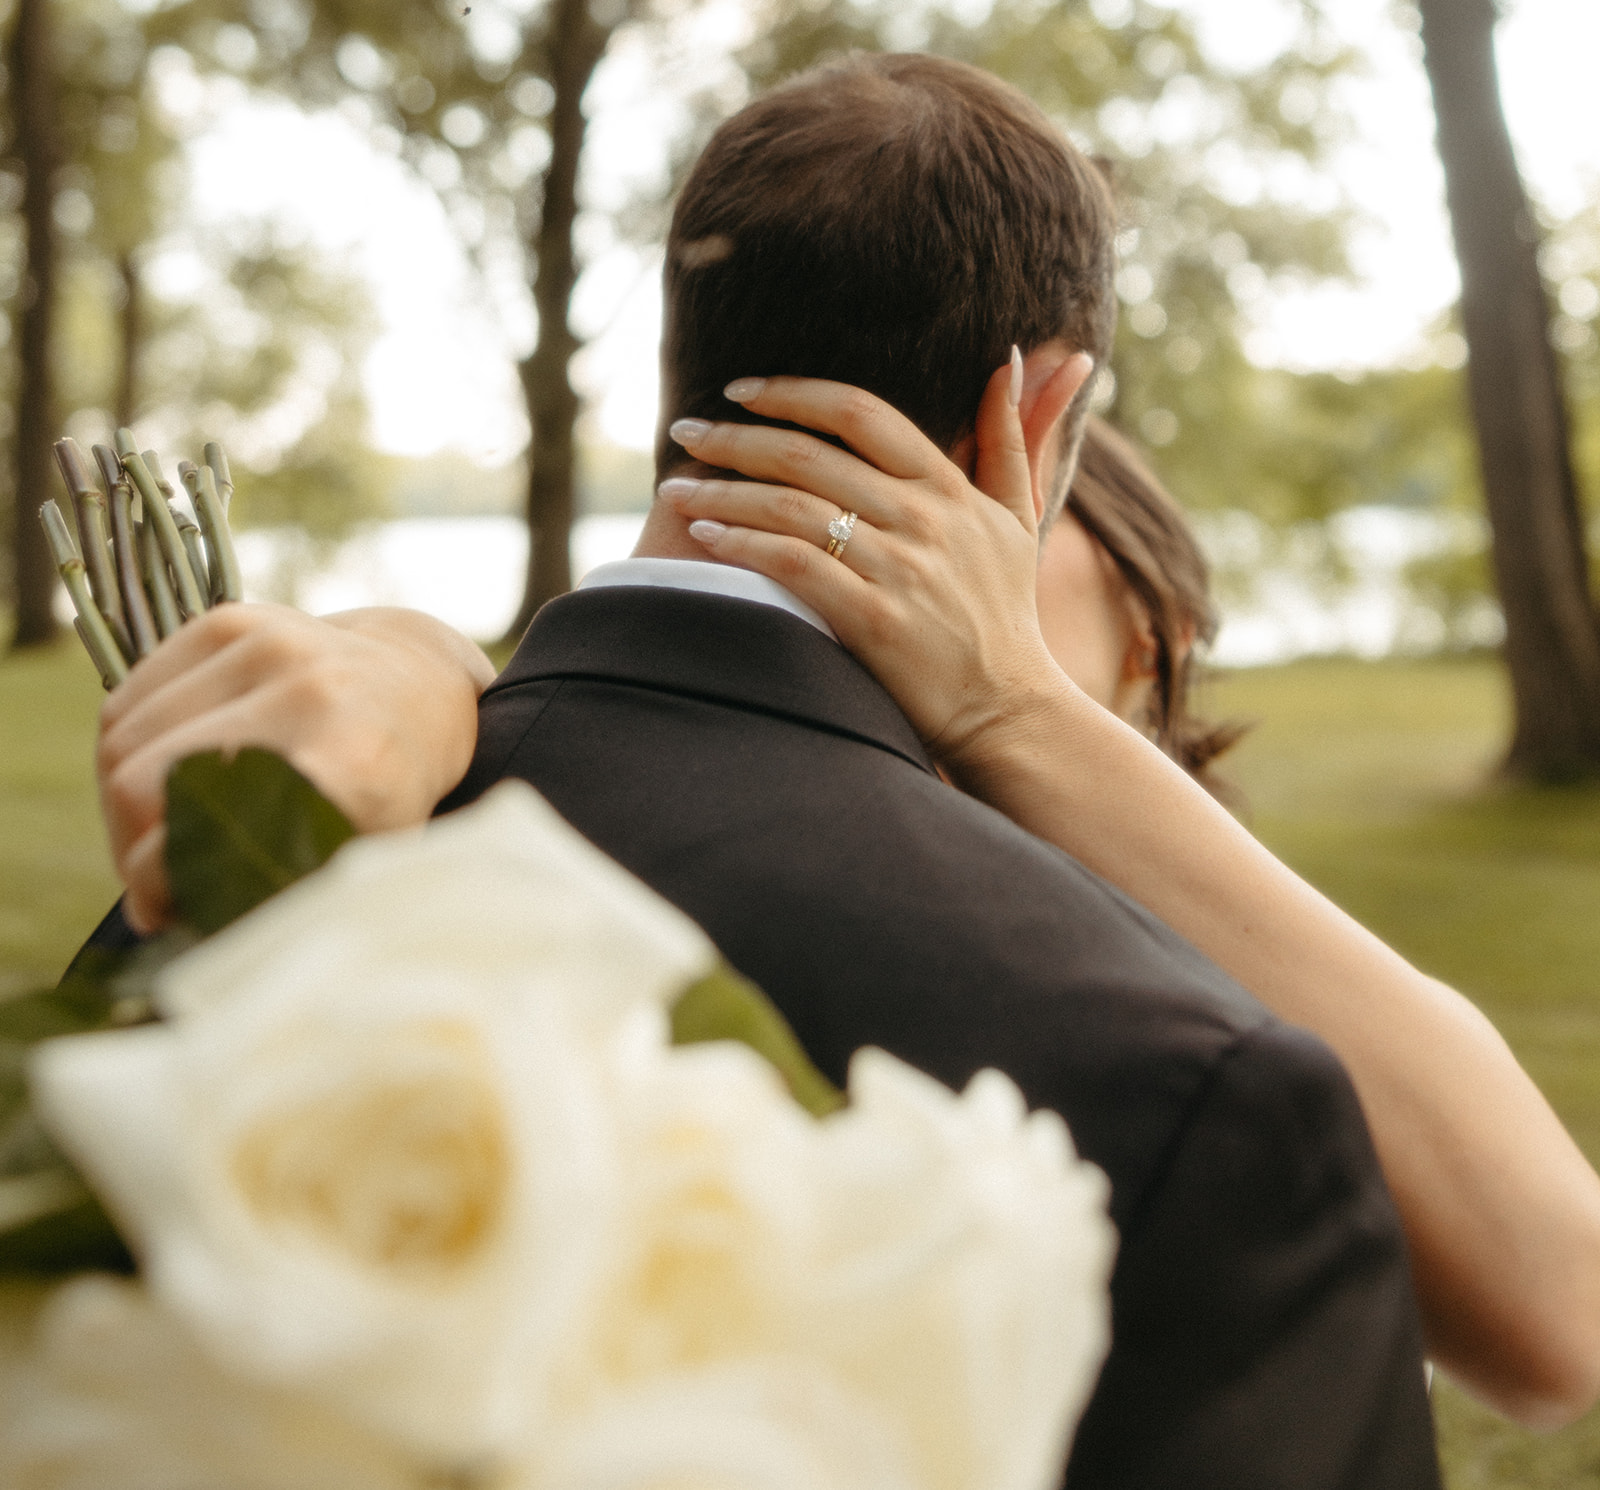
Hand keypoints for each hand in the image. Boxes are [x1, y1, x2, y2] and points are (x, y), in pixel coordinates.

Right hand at [97, 603, 493, 931]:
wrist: (421, 684)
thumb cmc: (397, 786)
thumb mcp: (367, 852)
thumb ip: (289, 890)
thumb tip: (179, 930)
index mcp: (352, 764)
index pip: (202, 831)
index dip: (158, 884)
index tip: (159, 913)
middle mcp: (309, 694)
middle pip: (144, 784)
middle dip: (131, 848)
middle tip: (152, 880)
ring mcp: (267, 646)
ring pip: (123, 741)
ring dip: (121, 803)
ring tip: (155, 836)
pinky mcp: (230, 620)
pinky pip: (127, 700)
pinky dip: (125, 751)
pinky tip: (157, 781)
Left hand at [659, 354, 1087, 774]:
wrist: (1008, 709)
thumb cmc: (1004, 614)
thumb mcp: (1018, 518)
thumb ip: (1009, 437)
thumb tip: (1011, 358)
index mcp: (948, 487)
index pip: (859, 413)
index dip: (792, 393)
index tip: (739, 390)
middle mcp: (923, 519)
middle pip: (809, 455)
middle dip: (735, 439)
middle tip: (684, 433)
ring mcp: (900, 570)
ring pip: (791, 508)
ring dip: (722, 492)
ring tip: (674, 487)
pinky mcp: (875, 621)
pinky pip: (793, 566)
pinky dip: (741, 544)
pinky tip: (703, 535)